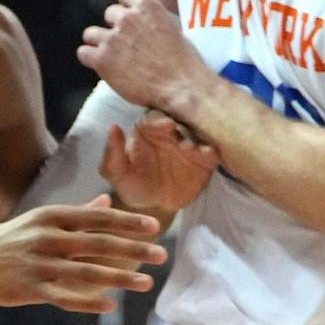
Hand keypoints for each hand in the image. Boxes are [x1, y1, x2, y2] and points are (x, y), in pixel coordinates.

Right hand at [0, 195, 167, 314]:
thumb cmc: (6, 241)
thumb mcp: (38, 220)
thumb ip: (76, 214)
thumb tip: (106, 201)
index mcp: (50, 217)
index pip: (96, 217)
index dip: (126, 222)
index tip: (153, 228)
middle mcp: (45, 238)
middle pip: (98, 244)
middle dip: (133, 250)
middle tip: (161, 256)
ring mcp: (37, 265)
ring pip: (87, 272)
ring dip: (120, 278)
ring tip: (146, 283)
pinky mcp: (29, 289)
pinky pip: (64, 297)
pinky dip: (88, 302)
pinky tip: (110, 305)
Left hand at [79, 0, 211, 116]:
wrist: (180, 86)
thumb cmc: (183, 63)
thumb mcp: (172, 29)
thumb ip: (152, 22)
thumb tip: (142, 26)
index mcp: (148, 7)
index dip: (125, 7)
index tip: (129, 18)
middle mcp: (127, 18)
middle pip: (109, 14)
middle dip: (116, 27)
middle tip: (125, 44)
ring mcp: (112, 38)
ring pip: (91, 33)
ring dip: (99, 43)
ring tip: (112, 57)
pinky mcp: (101, 58)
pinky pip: (83, 53)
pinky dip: (90, 59)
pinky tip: (103, 67)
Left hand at [102, 109, 219, 216]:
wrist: (154, 206)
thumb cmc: (133, 184)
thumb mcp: (117, 173)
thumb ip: (112, 153)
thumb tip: (112, 128)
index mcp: (149, 129)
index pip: (154, 119)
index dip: (159, 121)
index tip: (166, 125)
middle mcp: (172, 133)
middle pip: (180, 121)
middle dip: (182, 125)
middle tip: (182, 134)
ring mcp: (190, 145)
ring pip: (197, 135)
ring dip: (195, 139)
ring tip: (191, 149)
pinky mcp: (205, 159)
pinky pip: (211, 152)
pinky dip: (211, 152)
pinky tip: (208, 154)